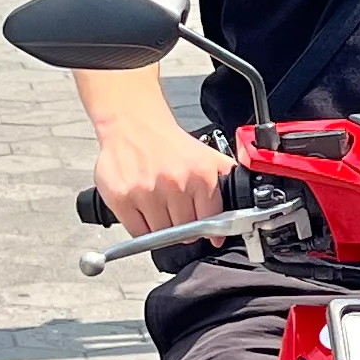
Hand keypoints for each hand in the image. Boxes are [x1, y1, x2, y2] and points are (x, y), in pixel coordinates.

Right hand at [94, 109, 227, 234]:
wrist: (133, 126)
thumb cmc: (167, 144)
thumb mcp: (206, 156)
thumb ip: (226, 181)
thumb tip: (237, 216)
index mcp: (200, 175)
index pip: (210, 221)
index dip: (206, 227)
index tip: (203, 227)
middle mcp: (175, 183)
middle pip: (185, 231)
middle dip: (182, 226)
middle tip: (175, 210)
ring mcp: (147, 192)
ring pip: (162, 234)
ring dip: (161, 227)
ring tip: (158, 205)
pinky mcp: (122, 198)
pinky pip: (138, 231)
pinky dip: (141, 227)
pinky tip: (143, 209)